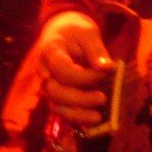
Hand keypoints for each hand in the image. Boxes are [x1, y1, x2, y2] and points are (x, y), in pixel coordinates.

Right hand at [35, 11, 114, 127]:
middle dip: (79, 99)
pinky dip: (75, 117)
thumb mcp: (88, 33)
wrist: (63, 30)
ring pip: (56, 105)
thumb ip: (96, 50)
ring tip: (98, 117)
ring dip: (76, 114)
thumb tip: (106, 68)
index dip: (84, 76)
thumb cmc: (76, 30)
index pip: (62, 70)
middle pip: (55, 92)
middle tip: (103, 98)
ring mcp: (49, 85)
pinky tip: (92, 121)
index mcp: (50, 53)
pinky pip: (62, 109)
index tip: (105, 72)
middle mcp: (45, 72)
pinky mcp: (57, 94)